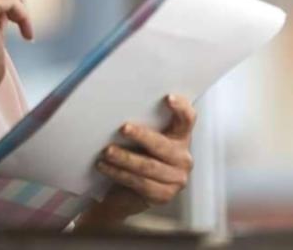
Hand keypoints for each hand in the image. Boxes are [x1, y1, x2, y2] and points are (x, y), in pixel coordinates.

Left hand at [76, 94, 196, 229]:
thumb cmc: (137, 156)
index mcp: (181, 137)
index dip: (181, 108)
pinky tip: (105, 167)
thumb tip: (122, 107)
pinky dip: (119, 174)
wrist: (130, 192)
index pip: (187, 119)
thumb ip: (143, 124)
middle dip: (142, 136)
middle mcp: (183, 157)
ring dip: (124, 158)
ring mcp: (177, 179)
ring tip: (107, 151)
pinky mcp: (164, 195)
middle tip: (123, 128)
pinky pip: (140, 183)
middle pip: (163, 145)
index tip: (168, 98)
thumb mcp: (143, 139)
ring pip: (148, 166)